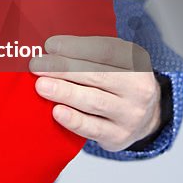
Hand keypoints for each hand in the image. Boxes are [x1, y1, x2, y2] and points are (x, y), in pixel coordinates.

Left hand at [29, 36, 161, 151]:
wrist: (144, 118)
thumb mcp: (114, 62)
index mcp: (136, 63)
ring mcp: (130, 115)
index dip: (77, 48)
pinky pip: (93, 128)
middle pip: (98, 76)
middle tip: (37, 66)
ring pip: (94, 102)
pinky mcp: (118, 136)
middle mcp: (138, 89)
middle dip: (63, 69)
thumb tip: (52, 49)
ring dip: (65, 93)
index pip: (106, 52)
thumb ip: (89, 54)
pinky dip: (73, 120)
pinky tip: (57, 112)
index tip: (51, 46)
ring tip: (41, 86)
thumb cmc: (118, 82)